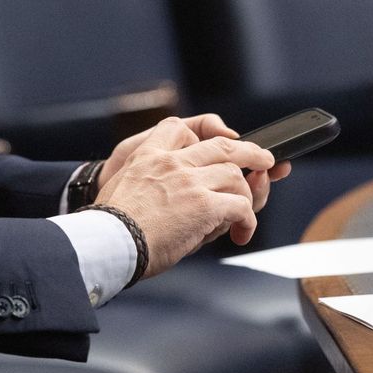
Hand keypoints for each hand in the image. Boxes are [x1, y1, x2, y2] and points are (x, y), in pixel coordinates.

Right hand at [95, 117, 276, 278]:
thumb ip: (154, 185)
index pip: (179, 128)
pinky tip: (240, 233)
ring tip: (244, 215)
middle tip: (264, 160)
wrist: (107, 244)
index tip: (217, 143)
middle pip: (222, 146)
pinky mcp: (205, 204)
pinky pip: (240, 206)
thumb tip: (186, 201)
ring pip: (236, 175)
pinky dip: (247, 221)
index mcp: (147, 155)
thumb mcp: (123, 190)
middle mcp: (172, 162)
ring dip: (247, 196)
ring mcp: (190, 181)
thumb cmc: (112, 229)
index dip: (203, 135)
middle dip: (249, 152)